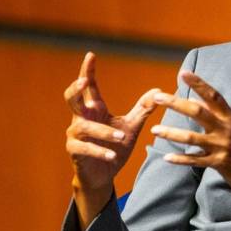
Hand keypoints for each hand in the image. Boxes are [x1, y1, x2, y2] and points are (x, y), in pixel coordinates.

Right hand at [63, 52, 158, 226]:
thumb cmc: (114, 147)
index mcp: (94, 109)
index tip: (91, 55)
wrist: (103, 175)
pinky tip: (112, 156)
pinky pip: (84, 149)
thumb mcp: (131, 127)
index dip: (87, 71)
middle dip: (76, 88)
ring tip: (121, 138)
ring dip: (103, 132)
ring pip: (84, 127)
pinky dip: (99, 151)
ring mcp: (76, 135)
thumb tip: (158, 90)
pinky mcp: (75, 152)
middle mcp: (81, 119)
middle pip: (71, 98)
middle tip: (84, 81)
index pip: (89, 87)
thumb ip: (142, 109)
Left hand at [150, 71, 230, 211]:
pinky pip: (195, 160)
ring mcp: (222, 147)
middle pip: (198, 111)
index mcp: (230, 117)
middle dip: (176, 103)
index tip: (183, 73)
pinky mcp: (219, 164)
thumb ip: (215, 114)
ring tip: (154, 129)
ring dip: (171, 133)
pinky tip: (166, 157)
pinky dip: (180, 159)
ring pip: (192, 137)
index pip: (213, 96)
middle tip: (157, 97)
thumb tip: (195, 99)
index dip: (199, 83)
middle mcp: (226, 129)